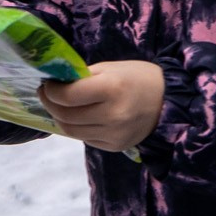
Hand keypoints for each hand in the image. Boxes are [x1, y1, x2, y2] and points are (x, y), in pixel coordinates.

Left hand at [39, 59, 166, 152]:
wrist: (168, 102)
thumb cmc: (138, 78)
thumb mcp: (111, 68)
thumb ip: (83, 77)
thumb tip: (55, 83)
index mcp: (111, 88)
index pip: (67, 96)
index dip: (51, 91)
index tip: (47, 84)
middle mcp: (112, 114)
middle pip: (66, 116)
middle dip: (50, 104)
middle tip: (47, 94)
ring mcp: (114, 134)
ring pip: (71, 131)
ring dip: (60, 118)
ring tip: (60, 106)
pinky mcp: (115, 146)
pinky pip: (85, 138)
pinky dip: (77, 127)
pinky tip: (80, 116)